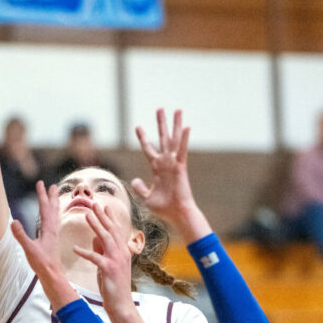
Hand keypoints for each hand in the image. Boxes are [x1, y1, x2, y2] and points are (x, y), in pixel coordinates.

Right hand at [10, 182, 77, 311]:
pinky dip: (52, 218)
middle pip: (53, 209)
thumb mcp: (29, 249)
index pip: (45, 208)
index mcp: (49, 230)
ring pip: (54, 216)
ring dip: (54, 205)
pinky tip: (50, 221)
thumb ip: (21, 236)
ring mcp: (53, 236)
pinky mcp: (52, 242)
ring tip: (55, 198)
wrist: (53, 277)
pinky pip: (53, 225)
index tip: (41, 183)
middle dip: (52, 197)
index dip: (42, 195)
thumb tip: (13, 221)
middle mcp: (53, 231)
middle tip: (53, 185)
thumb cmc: (42, 264)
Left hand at [73, 202, 136, 321]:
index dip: (109, 218)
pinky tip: (75, 248)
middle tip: (95, 203)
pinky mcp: (109, 269)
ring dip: (96, 226)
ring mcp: (116, 260)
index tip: (103, 206)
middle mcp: (121, 253)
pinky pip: (95, 258)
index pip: (116, 230)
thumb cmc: (114, 286)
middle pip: (111, 230)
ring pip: (105, 239)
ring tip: (87, 215)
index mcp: (122, 251)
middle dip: (102, 216)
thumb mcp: (108, 265)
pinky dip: (85, 252)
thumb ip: (102, 250)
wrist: (121, 304)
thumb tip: (95, 237)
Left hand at [133, 109, 210, 242]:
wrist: (177, 214)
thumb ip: (140, 188)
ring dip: (175, 124)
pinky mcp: (181, 167)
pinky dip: (185, 139)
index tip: (137, 126)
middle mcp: (166, 163)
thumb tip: (135, 179)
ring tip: (177, 109)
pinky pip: (183, 151)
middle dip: (161, 123)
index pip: (148, 149)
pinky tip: (187, 127)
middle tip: (160, 108)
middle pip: (163, 138)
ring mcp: (174, 164)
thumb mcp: (146, 197)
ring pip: (174, 140)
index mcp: (157, 169)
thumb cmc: (164, 208)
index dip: (143, 138)